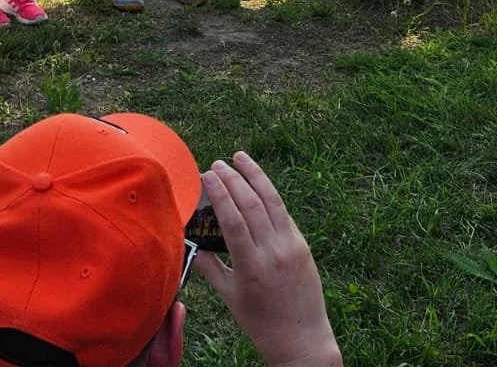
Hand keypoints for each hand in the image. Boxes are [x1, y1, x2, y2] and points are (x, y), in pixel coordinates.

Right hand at [193, 153, 340, 366]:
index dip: (219, 193)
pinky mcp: (303, 245)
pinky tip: (257, 184)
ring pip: (272, 201)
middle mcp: (274, 251)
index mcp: (252, 266)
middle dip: (233, 179)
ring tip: (240, 158)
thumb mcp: (230, 297)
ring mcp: (292, 246)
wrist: (302, 339)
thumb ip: (210, 268)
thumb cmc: (261, 323)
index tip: (207, 175)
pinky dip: (269, 195)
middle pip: (252, 204)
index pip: (233, 219)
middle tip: (217, 164)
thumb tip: (192, 242)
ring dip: (255, 175)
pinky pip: (283, 213)